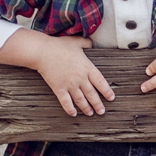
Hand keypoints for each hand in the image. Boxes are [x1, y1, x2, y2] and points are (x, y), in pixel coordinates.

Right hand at [0, 29, 114, 117]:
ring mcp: (70, 85)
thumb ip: (86, 43)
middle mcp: (80, 78)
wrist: (44, 52)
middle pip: (92, 94)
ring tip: (90, 114)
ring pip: (81, 100)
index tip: (111, 98)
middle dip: (98, 104)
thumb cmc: (60, 46)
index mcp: (87, 67)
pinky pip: (66, 102)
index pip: (101, 82)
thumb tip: (91, 42)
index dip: (107, 91)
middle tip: (102, 111)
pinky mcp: (59, 89)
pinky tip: (73, 114)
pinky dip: (70, 109)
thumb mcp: (76, 42)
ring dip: (86, 108)